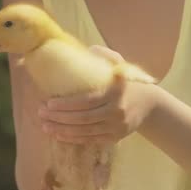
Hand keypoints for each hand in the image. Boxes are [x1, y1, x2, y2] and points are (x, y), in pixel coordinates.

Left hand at [37, 46, 161, 144]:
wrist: (149, 104)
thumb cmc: (126, 81)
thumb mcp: (118, 64)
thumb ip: (102, 55)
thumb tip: (83, 49)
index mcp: (115, 92)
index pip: (87, 101)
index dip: (66, 104)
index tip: (48, 103)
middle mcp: (117, 111)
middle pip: (84, 118)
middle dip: (59, 118)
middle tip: (41, 113)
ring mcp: (117, 126)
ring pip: (86, 131)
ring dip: (63, 130)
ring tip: (45, 126)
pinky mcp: (115, 137)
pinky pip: (91, 140)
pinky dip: (74, 139)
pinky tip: (58, 135)